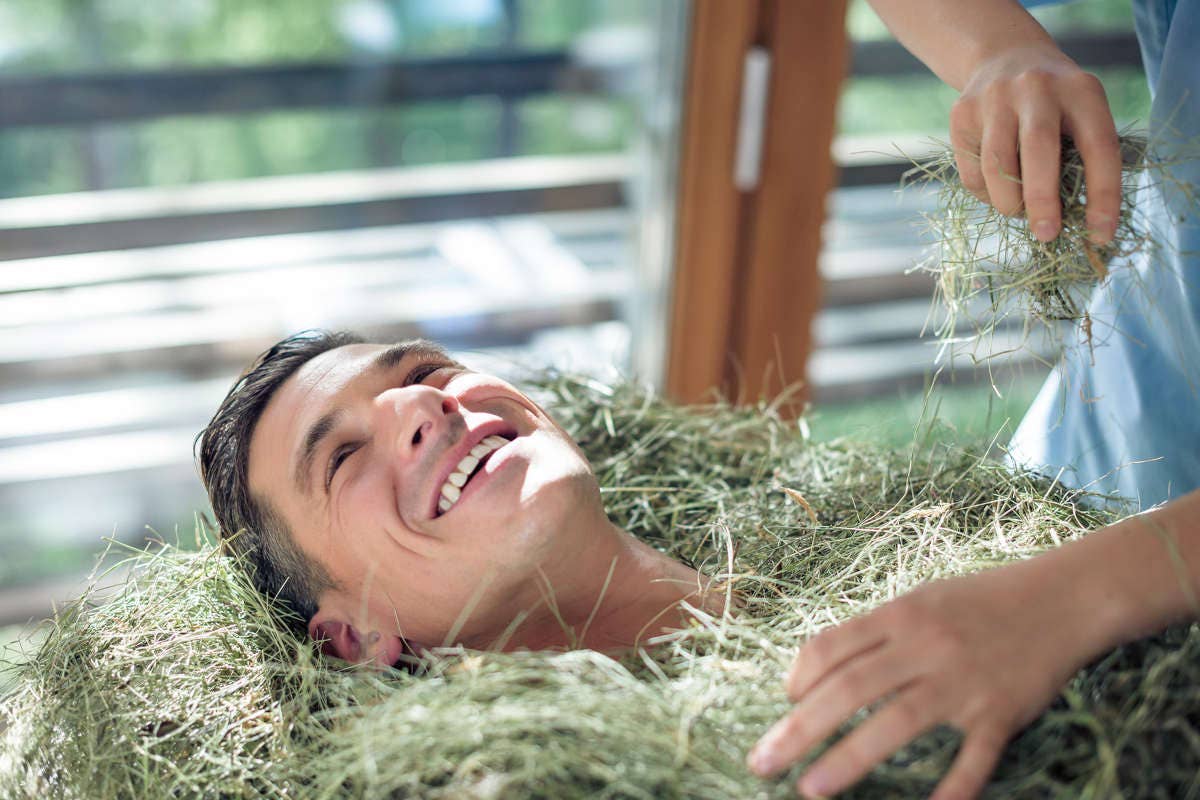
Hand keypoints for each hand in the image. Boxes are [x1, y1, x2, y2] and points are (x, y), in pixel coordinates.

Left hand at [747, 557, 1095, 797]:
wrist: (1063, 598)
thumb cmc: (980, 600)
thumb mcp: (921, 600)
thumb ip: (874, 633)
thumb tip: (816, 672)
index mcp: (900, 614)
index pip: (831, 646)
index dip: (798, 679)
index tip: (782, 705)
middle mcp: (926, 645)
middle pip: (850, 689)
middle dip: (799, 729)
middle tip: (762, 762)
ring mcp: (964, 681)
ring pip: (897, 722)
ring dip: (849, 758)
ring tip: (810, 788)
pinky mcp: (1002, 712)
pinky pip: (972, 759)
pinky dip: (950, 790)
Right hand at [950, 43, 1120, 243]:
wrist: (1005, 58)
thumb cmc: (1056, 106)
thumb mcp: (1081, 115)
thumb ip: (1083, 158)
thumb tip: (1079, 224)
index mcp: (1081, 90)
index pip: (1099, 146)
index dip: (1103, 194)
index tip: (1100, 234)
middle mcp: (1037, 88)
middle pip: (1038, 151)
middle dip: (1043, 201)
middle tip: (1046, 235)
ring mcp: (994, 98)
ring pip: (996, 166)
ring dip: (1009, 203)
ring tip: (1019, 213)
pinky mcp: (962, 114)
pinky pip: (971, 171)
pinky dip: (986, 195)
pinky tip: (997, 190)